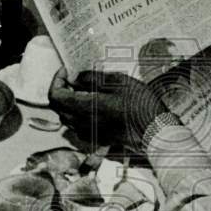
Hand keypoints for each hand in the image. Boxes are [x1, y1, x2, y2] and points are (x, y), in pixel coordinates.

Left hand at [48, 68, 168, 151]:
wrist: (155, 132)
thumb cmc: (140, 105)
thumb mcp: (118, 82)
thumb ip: (91, 78)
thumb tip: (75, 78)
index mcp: (84, 108)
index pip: (55, 96)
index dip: (57, 80)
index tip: (67, 70)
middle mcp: (81, 124)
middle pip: (59, 108)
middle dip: (63, 90)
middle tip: (76, 78)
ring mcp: (89, 134)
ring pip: (68, 118)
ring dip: (71, 103)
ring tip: (87, 90)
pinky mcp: (98, 139)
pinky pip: (79, 127)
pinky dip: (80, 114)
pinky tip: (96, 106)